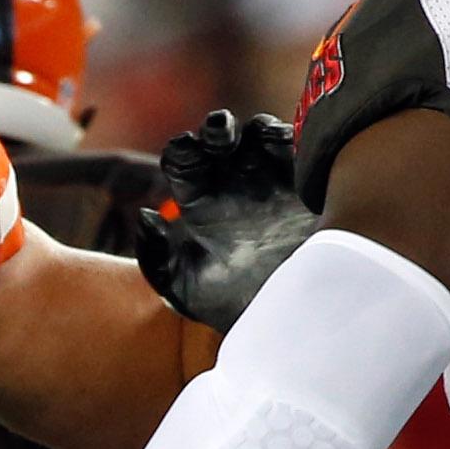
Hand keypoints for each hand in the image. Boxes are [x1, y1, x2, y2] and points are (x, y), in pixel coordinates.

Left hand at [137, 109, 318, 330]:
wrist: (291, 320)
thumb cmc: (233, 308)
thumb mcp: (185, 289)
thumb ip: (157, 257)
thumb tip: (145, 217)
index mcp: (200, 202)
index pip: (182, 159)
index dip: (181, 149)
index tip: (187, 156)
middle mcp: (232, 185)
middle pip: (217, 138)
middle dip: (216, 130)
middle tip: (219, 136)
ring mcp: (268, 180)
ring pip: (256, 133)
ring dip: (250, 128)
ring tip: (248, 139)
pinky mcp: (303, 183)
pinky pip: (294, 145)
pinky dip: (284, 136)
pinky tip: (278, 146)